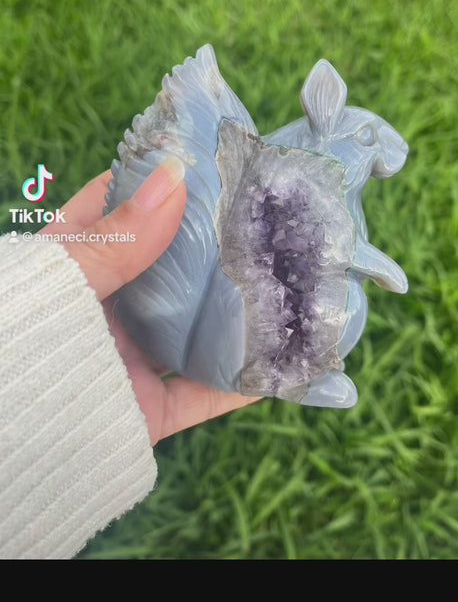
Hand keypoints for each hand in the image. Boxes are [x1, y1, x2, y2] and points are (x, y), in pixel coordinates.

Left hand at [45, 160, 258, 444]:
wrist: (6, 440)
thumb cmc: (19, 339)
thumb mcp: (66, 278)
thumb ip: (118, 237)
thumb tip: (175, 174)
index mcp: (72, 267)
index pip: (117, 209)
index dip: (157, 182)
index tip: (208, 160)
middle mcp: (103, 310)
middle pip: (166, 269)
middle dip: (210, 246)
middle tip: (262, 214)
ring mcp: (126, 360)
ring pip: (192, 330)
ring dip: (236, 313)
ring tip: (286, 281)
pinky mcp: (146, 411)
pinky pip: (203, 394)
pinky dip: (242, 382)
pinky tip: (285, 360)